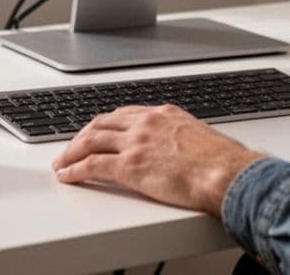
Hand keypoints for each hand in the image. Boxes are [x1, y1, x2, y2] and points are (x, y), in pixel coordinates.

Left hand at [53, 105, 263, 216]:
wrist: (227, 173)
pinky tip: (68, 175)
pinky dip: (75, 170)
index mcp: (164, 115)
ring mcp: (135, 143)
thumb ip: (186, 140)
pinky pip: (91, 166)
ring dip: (71, 151)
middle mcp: (146, 123)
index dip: (106, 124)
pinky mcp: (129, 166)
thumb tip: (188, 152)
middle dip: (83, 135)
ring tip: (62, 162)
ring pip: (91, 141)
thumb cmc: (224, 162)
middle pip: (102, 123)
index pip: (125, 114)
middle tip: (72, 146)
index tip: (97, 131)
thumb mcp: (203, 138)